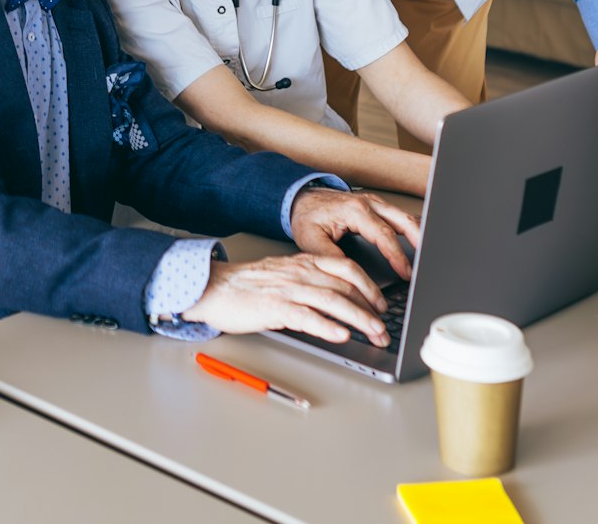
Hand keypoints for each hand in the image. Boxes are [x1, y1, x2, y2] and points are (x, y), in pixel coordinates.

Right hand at [179, 254, 391, 345]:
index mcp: (304, 262)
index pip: (347, 269)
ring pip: (333, 301)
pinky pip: (307, 316)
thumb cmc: (247, 285)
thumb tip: (338, 301)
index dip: (370, 286)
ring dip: (359, 319)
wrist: (213, 287)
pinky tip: (342, 335)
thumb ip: (310, 282)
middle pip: (346, 287)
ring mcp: (288, 289)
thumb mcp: (284, 275)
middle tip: (384, 327)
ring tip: (374, 333)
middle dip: (371, 309)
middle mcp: (300, 273)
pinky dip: (327, 326)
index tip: (382, 304)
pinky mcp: (275, 307)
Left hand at [287, 186, 420, 280]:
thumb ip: (330, 256)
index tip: (405, 272)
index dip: (397, 255)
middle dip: (418, 241)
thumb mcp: (311, 239)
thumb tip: (350, 274)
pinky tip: (419, 240)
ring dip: (418, 234)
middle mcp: (368, 204)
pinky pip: (399, 216)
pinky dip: (412, 228)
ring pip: (404, 216)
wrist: (300, 198)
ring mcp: (374, 203)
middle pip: (403, 220)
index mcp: (354, 211)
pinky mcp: (376, 207)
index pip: (383, 235)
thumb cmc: (306, 217)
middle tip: (427, 263)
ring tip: (429, 254)